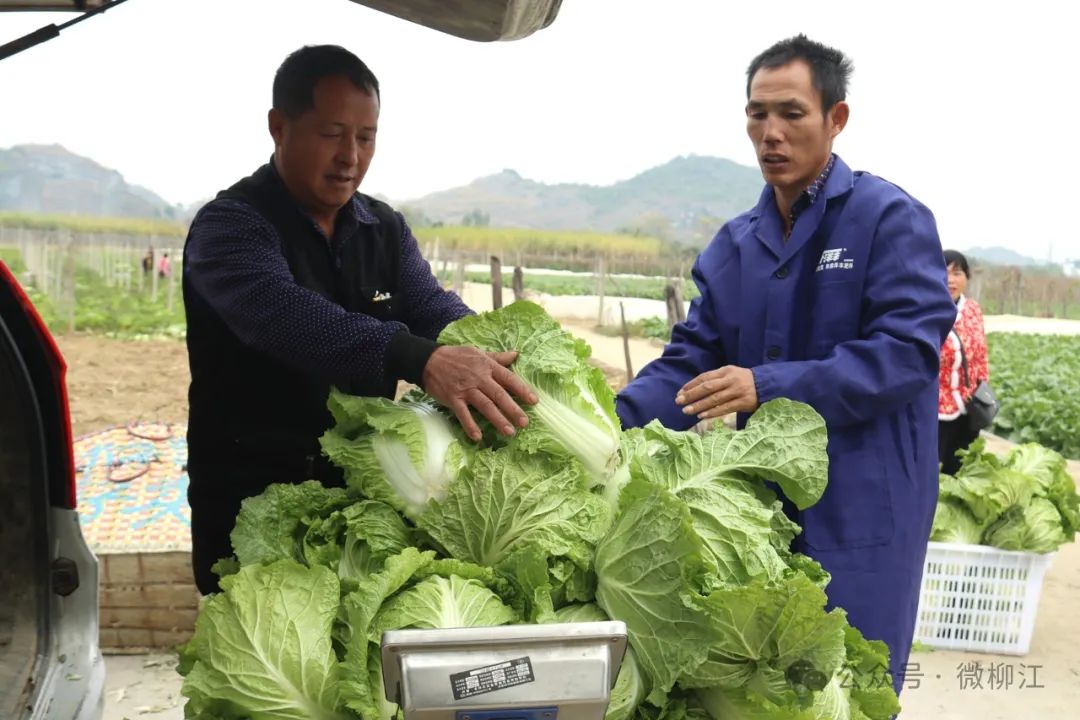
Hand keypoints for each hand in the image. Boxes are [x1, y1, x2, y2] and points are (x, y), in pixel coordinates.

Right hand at [422, 346, 537, 440]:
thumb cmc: (456, 356)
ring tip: (510, 432)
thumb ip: (497, 357)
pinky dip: (469, 425)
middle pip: (499, 395)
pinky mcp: (453, 398)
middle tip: (525, 423)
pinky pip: (463, 414)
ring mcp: (465, 389)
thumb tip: (516, 354)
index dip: (522, 389)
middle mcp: (478, 378)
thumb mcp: (478, 352)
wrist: (428, 360)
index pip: (508, 378)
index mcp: (487, 366)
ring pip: (485, 406)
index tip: (534, 401)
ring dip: (498, 420)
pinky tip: (477, 437)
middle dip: (513, 409)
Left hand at [675, 366, 758, 419]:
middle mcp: (730, 379)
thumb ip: (716, 379)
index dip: (691, 385)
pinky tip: (702, 415)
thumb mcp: (731, 374)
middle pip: (707, 387)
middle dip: (691, 395)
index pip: (704, 377)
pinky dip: (712, 412)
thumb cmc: (744, 381)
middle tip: (679, 401)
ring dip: (699, 405)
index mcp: (725, 371)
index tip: (680, 392)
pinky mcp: (743, 402)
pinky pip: (725, 408)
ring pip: (714, 399)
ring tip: (687, 411)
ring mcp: (737, 391)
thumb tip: (694, 390)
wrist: (767, 385)